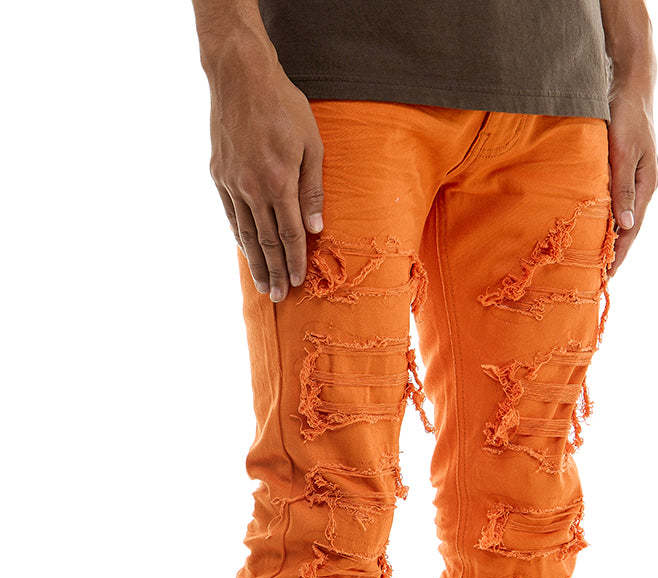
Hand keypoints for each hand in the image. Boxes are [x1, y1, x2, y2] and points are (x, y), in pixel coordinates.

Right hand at [207, 41, 323, 299]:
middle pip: (266, 241)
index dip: (295, 261)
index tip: (299, 282)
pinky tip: (245, 251)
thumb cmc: (284, 107)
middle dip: (275, 272)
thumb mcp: (311, 145)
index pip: (289, 233)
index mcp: (279, 182)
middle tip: (280, 297)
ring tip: (263, 285)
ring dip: (255, 262)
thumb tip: (315, 229)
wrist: (240, 77)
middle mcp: (253, 188)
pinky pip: (231, 215)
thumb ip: (313, 191)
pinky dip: (239, 237)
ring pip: (245, 233)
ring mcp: (232, 183)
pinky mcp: (219, 175)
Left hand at [607, 84, 657, 275]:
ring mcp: (633, 176)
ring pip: (619, 215)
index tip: (606, 277)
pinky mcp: (621, 168)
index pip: (631, 230)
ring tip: (593, 260)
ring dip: (608, 237)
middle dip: (614, 253)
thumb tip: (626, 226)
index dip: (619, 255)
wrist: (628, 82)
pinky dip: (604, 217)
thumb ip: (623, 189)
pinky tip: (592, 226)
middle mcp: (642, 185)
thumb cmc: (627, 115)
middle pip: (627, 228)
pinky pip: (612, 200)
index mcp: (646, 185)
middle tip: (596, 278)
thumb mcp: (623, 152)